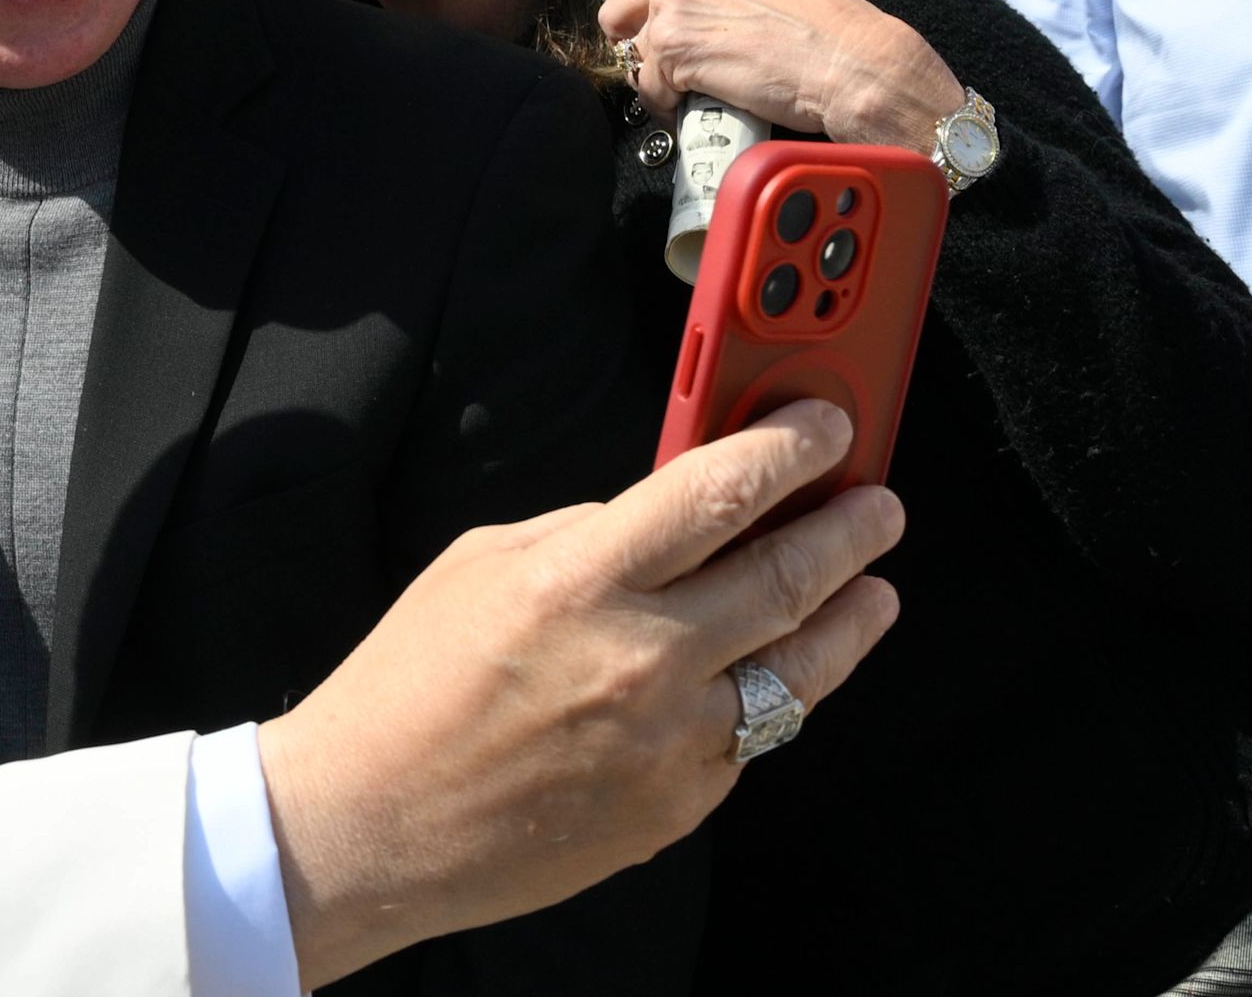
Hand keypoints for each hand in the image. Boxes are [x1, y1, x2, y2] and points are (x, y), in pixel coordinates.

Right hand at [260, 400, 902, 987]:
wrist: (373, 822)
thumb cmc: (412, 686)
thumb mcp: (484, 563)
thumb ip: (588, 531)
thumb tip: (673, 513)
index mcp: (579, 579)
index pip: (720, 490)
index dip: (791, 449)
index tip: (827, 428)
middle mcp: (638, 658)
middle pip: (789, 575)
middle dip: (850, 529)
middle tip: (878, 505)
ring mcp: (668, 740)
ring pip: (802, 667)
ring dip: (852, 617)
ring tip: (874, 590)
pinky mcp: (679, 804)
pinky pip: (753, 735)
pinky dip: (776, 694)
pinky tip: (787, 669)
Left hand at [600, 0, 965, 144]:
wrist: (846, 60)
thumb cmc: (825, 31)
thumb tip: (700, 18)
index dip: (666, 14)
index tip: (687, 36)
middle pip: (626, 10)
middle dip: (646, 44)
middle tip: (677, 70)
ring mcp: (674, 0)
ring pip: (638, 53)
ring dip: (662, 79)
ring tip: (698, 94)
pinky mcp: (672, 44)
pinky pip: (648, 87)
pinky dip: (668, 105)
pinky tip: (697, 108)